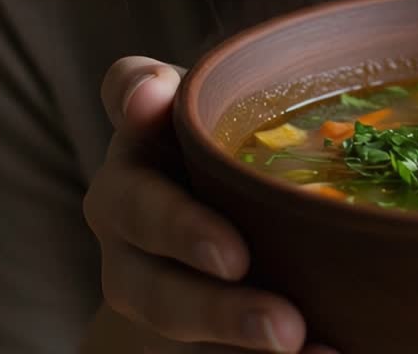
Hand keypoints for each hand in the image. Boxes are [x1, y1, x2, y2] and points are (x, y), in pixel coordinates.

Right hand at [83, 56, 337, 352]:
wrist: (244, 239)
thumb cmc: (256, 163)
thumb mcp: (261, 122)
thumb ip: (244, 95)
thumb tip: (172, 89)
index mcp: (151, 130)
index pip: (127, 90)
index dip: (133, 94)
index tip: (149, 103)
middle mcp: (128, 199)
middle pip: (136, 215)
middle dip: (185, 236)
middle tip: (239, 260)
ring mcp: (142, 271)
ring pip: (160, 299)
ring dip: (222, 319)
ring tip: (290, 334)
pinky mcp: (172, 329)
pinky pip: (203, 351)